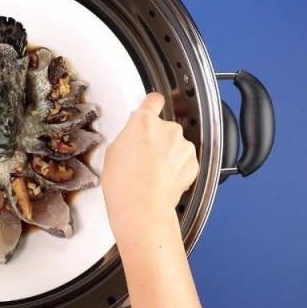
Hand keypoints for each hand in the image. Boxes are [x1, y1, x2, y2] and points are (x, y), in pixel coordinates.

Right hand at [102, 93, 198, 236]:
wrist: (142, 207)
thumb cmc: (123, 184)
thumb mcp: (112, 152)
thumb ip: (127, 136)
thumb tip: (132, 138)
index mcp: (144, 122)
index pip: (153, 100)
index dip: (152, 104)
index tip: (151, 107)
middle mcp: (167, 129)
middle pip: (164, 126)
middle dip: (157, 138)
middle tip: (143, 156)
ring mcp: (183, 146)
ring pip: (176, 144)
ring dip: (169, 153)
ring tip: (153, 172)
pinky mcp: (193, 163)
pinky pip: (185, 160)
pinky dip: (178, 168)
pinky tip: (163, 179)